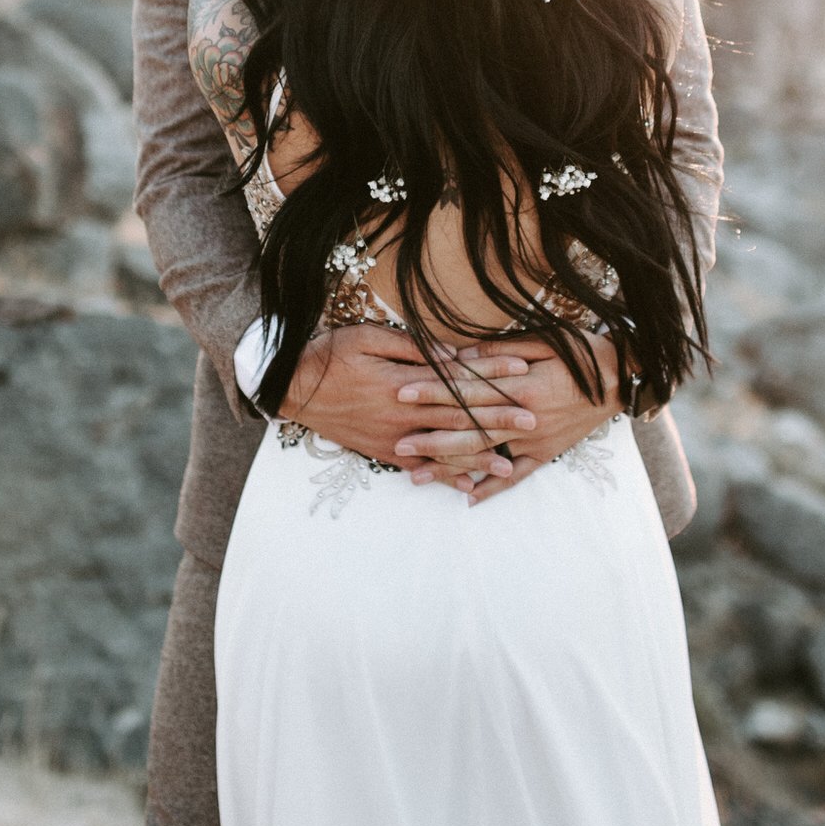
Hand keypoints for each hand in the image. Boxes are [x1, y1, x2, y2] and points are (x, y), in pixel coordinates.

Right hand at [280, 327, 536, 474]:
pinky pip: (420, 468)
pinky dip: (444, 478)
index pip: (458, 380)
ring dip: (478, 456)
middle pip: (459, 418)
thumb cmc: (331, 355)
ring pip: (444, 449)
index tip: (522, 370)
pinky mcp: (383, 452)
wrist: (292, 387)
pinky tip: (467, 487)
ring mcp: (393, 439)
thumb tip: (452, 354)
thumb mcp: (369, 338)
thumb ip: (414, 348)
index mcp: (404, 384)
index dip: (492, 374)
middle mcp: (403, 416)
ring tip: (509, 464)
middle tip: (533, 419)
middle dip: (498, 418)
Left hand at [396, 331, 621, 500]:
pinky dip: (493, 487)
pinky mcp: (546, 453)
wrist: (623, 377)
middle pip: (468, 429)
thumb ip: (500, 351)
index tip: (402, 393)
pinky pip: (516, 476)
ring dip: (450, 467)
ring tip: (417, 477)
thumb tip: (461, 355)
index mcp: (520, 387)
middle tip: (397, 445)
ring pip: (486, 457)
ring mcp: (535, 441)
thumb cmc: (582, 352)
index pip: (467, 391)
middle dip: (430, 437)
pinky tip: (468, 498)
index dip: (432, 392)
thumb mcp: (543, 340)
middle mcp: (524, 419)